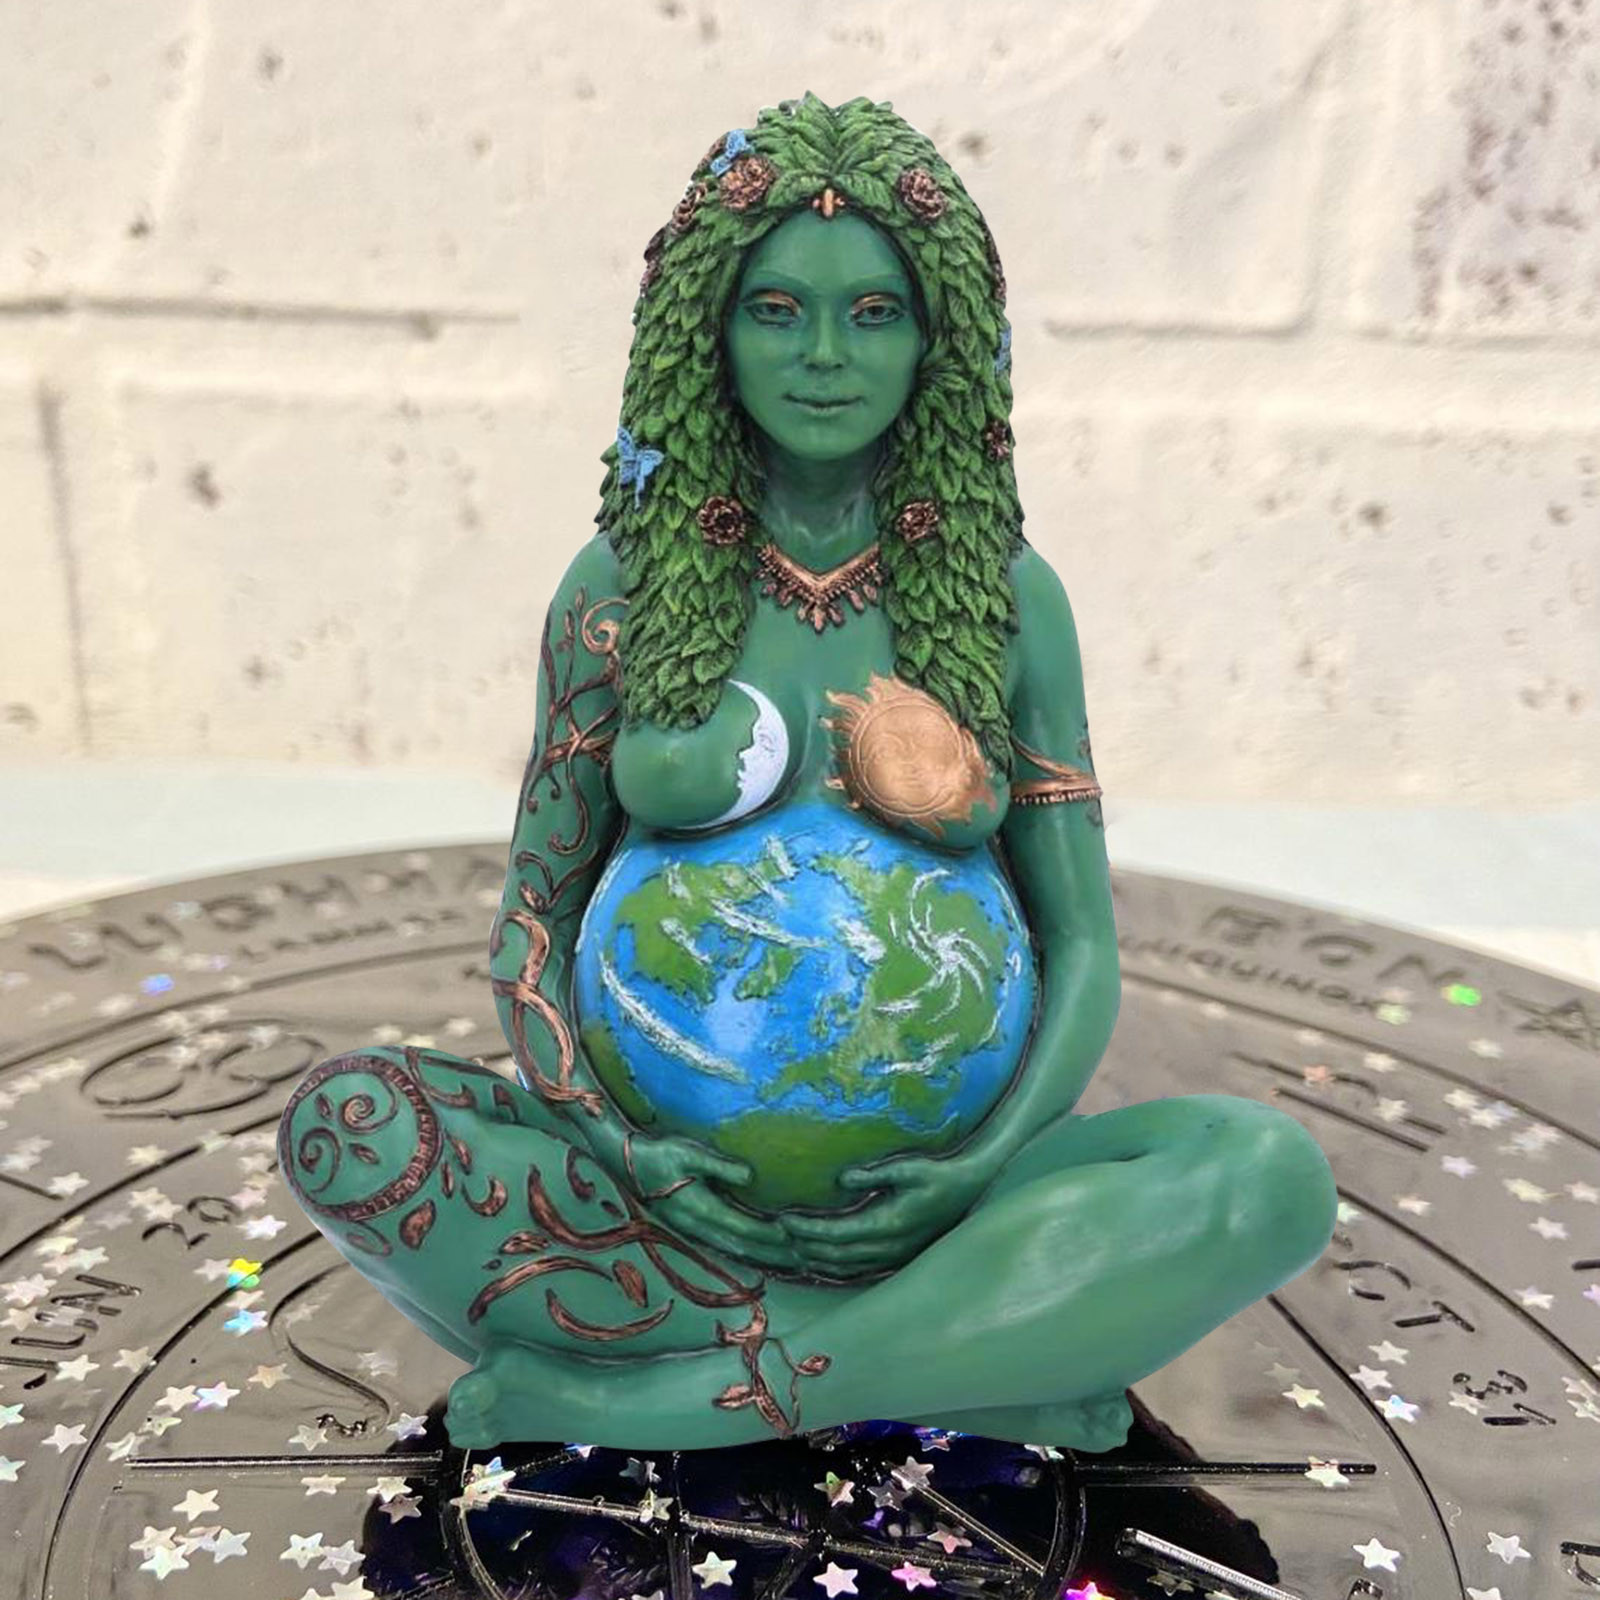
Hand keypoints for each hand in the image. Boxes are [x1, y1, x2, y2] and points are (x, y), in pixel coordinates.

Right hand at [625, 1131, 805, 1270]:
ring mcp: (695, 1232)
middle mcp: (700, 1227)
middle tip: (805, 1258)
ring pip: (736, 1251)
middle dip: (775, 1254)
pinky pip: (725, 1246)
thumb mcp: (688, 1154)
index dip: (772, 1234)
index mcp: (702, 1209)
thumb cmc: (658, 1154)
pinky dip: (747, 1253)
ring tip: (789, 1262)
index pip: (746, 1227)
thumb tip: (751, 1176)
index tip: (797, 1236)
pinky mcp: (692, 1229)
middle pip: (744, 1247)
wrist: (626, 1165)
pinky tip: (760, 1255)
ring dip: (763, 1258)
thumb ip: (720, 1166)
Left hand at [780, 1149, 990, 1278]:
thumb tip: (840, 1178)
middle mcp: (889, 1246)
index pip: (838, 1233)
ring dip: (816, 1259)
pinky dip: (834, 1265)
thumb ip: (874, 1173)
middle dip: (804, 1245)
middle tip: (777, 1232)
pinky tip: (819, 1258)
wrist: (972, 1191)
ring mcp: (894, 1256)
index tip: (784, 1219)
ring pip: (845, 1266)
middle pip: (836, 1254)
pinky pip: (858, 1268)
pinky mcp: (897, 1256)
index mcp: (889, 1224)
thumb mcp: (910, 1167)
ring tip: (791, 1245)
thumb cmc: (940, 1174)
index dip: (808, 1229)